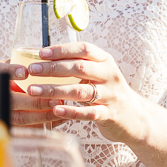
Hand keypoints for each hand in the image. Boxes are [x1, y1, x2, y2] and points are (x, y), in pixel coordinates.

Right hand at [0, 60, 57, 127]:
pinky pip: (19, 127)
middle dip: (35, 100)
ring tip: (58, 110)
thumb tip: (45, 57)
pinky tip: (53, 121)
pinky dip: (36, 125)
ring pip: (15, 116)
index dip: (10, 72)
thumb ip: (15, 63)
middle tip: (55, 98)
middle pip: (9, 99)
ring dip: (39, 115)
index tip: (25, 72)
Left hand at [22, 43, 147, 144]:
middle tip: (32, 70)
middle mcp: (110, 75)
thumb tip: (44, 60)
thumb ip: (79, 66)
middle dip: (53, 68)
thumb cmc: (109, 92)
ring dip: (55, 90)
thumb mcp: (99, 74)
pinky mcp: (110, 115)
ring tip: (34, 91)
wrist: (135, 117)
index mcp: (106, 61)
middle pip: (79, 68)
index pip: (84, 49)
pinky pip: (88, 113)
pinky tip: (55, 110)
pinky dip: (71, 112)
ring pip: (80, 91)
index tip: (41, 53)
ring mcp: (111, 95)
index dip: (62, 50)